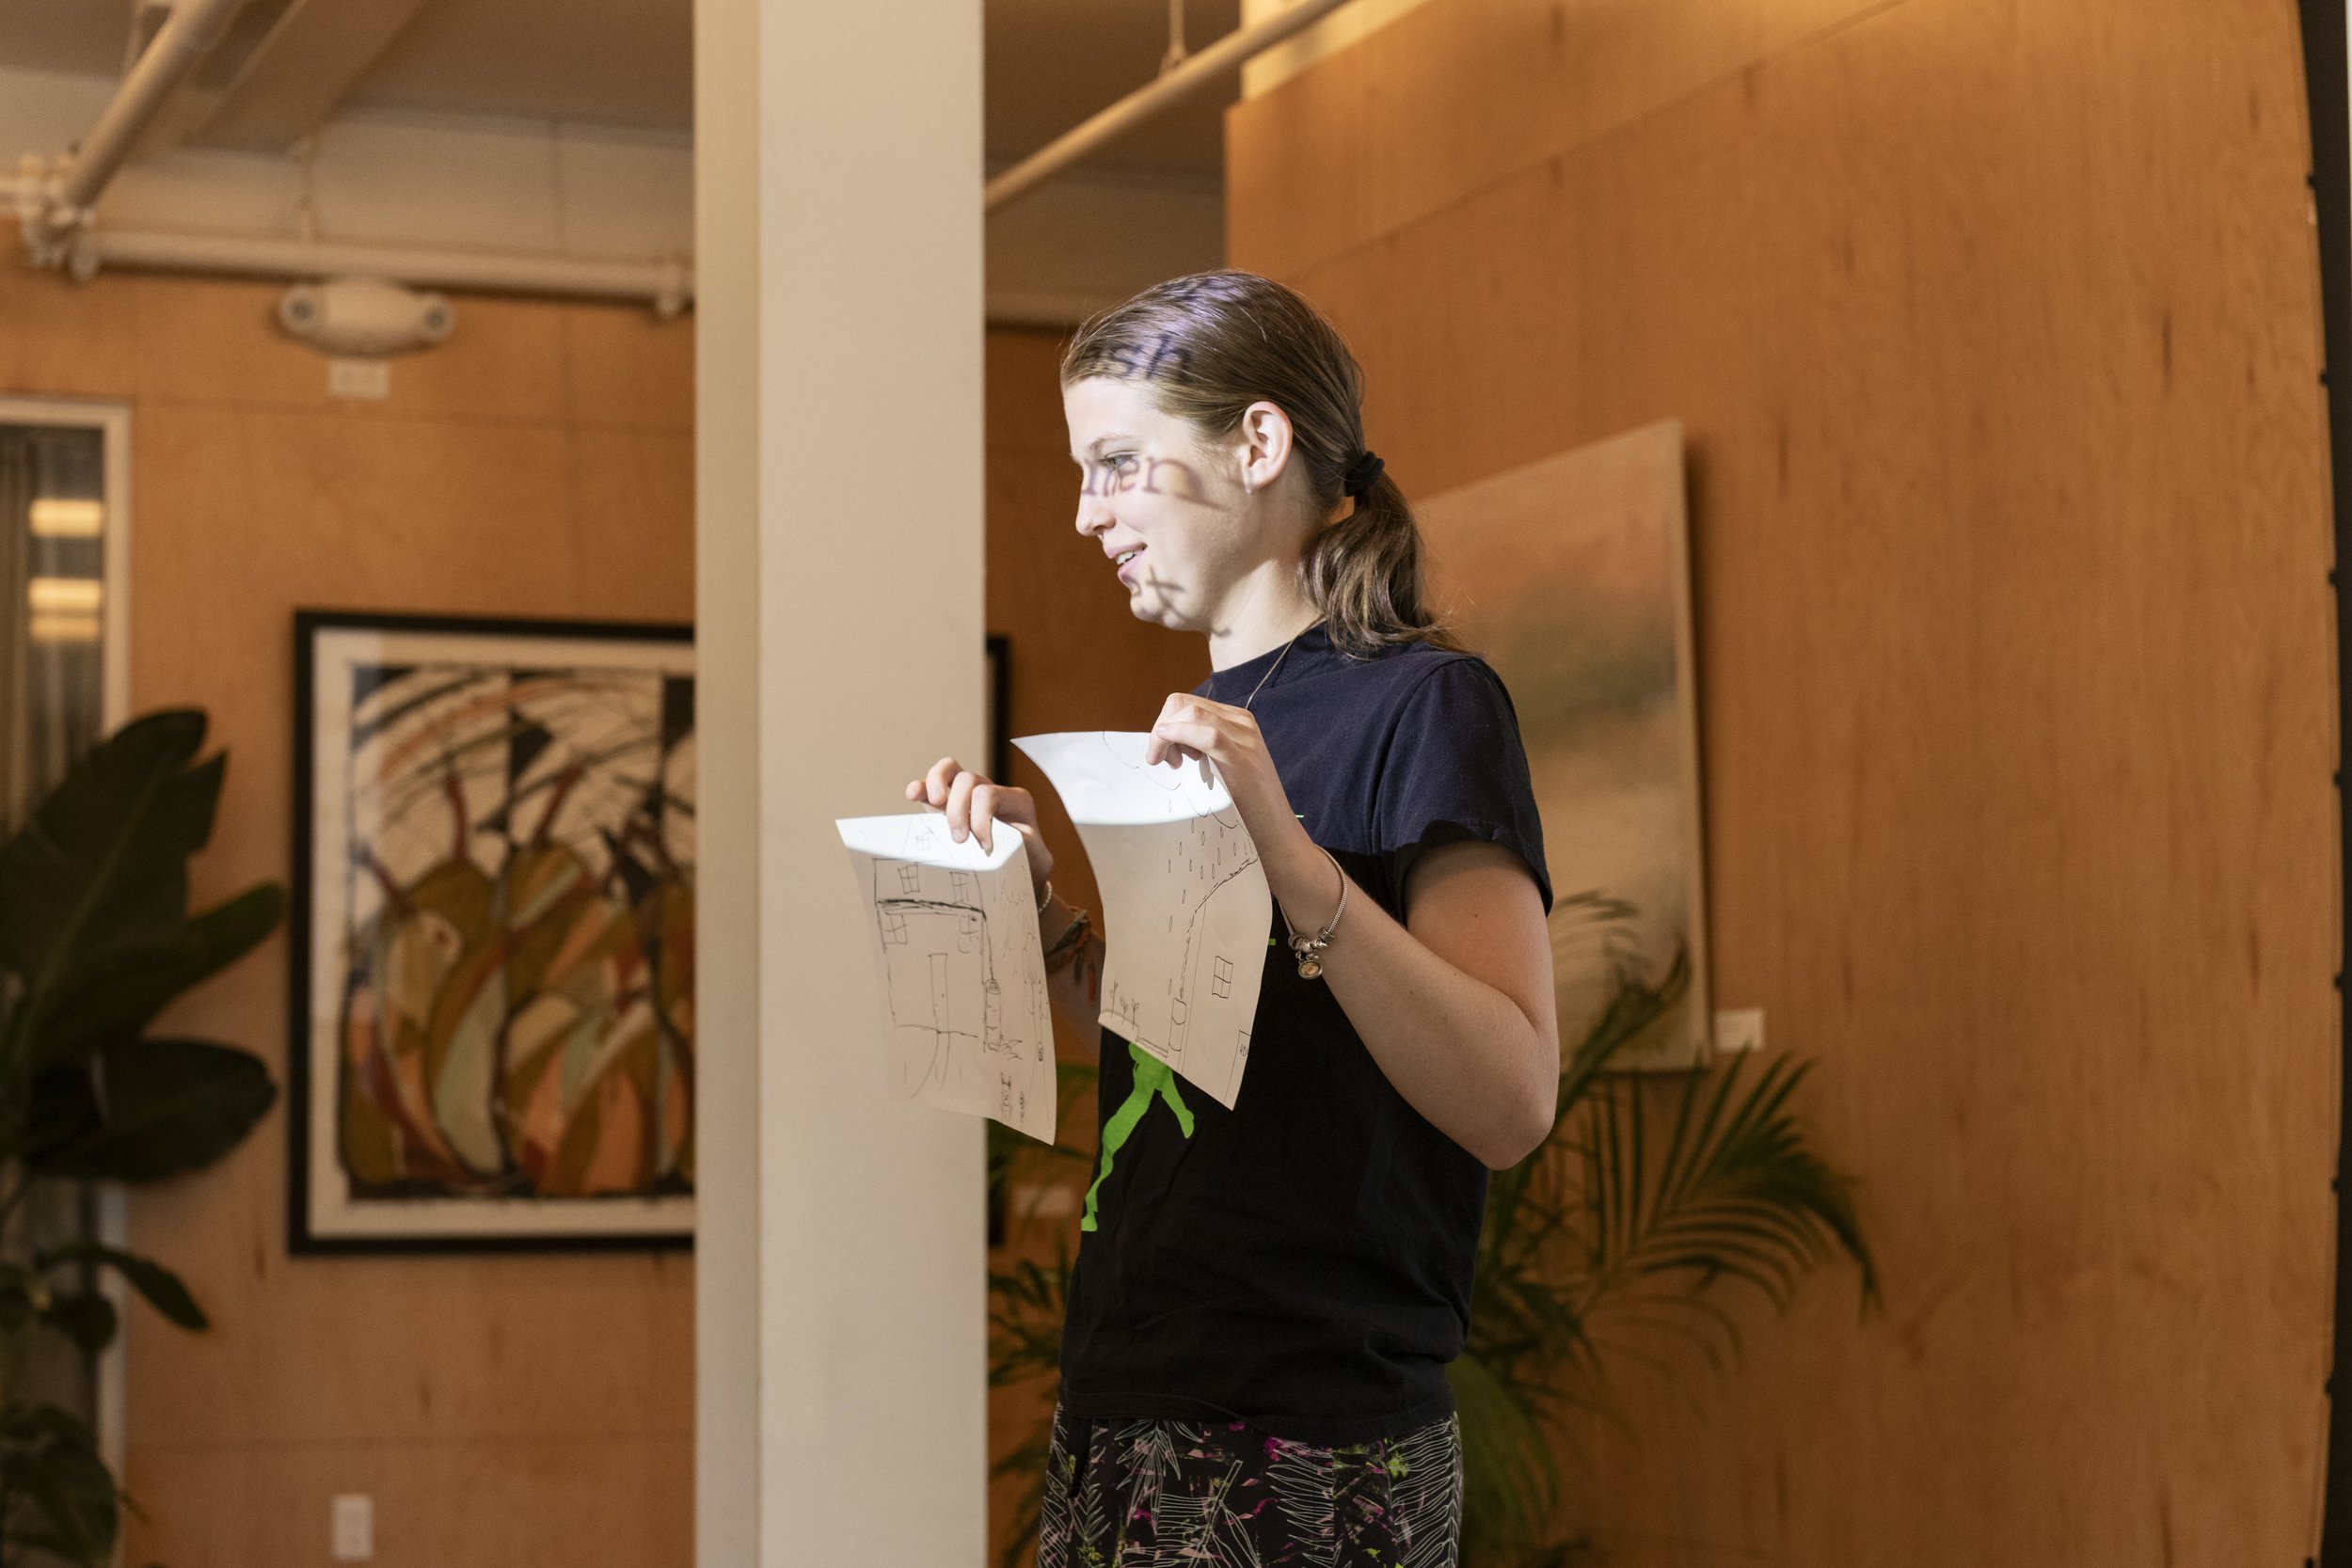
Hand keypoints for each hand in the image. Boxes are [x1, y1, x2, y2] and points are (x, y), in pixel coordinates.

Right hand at [905, 756, 1052, 898]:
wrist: (1019, 875)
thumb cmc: (1027, 866)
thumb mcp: (1036, 859)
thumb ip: (1025, 846)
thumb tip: (1002, 839)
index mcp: (1015, 801)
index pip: (988, 795)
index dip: (980, 819)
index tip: (984, 847)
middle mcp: (991, 791)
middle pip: (967, 780)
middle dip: (957, 810)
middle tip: (958, 839)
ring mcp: (969, 796)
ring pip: (950, 770)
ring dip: (936, 784)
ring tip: (935, 802)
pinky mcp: (948, 807)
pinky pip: (932, 788)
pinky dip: (921, 787)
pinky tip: (913, 793)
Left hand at [1142, 694, 1305, 857]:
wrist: (1275, 827)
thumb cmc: (1245, 802)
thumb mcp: (1222, 764)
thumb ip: (1202, 746)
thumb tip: (1169, 740)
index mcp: (1236, 720)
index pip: (1187, 704)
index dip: (1166, 724)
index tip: (1163, 753)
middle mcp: (1241, 722)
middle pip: (1183, 704)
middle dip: (1161, 728)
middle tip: (1160, 759)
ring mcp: (1244, 738)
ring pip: (1191, 714)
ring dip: (1164, 737)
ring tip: (1167, 764)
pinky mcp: (1242, 758)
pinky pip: (1207, 735)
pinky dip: (1180, 736)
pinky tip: (1168, 755)